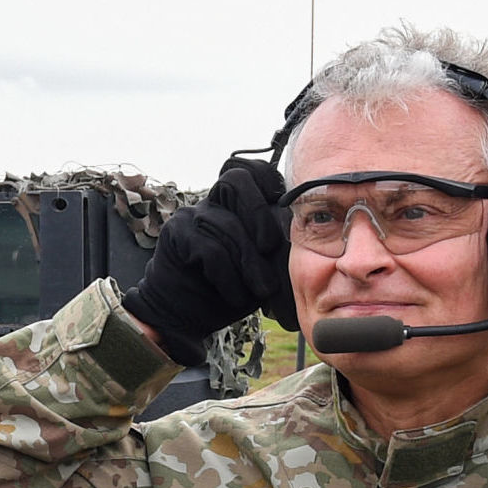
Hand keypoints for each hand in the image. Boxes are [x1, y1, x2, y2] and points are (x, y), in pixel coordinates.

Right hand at [122, 157, 296, 365]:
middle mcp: (214, 204)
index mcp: (238, 205)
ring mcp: (193, 216)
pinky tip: (235, 295)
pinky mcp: (176, 233)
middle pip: (236, 179)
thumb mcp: (264, 270)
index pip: (254, 172)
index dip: (270, 181)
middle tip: (269, 246)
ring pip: (226, 223)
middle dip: (258, 212)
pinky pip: (209, 249)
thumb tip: (311, 237)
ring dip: (248, 261)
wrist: (186, 315)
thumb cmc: (231, 290)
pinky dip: (228, 277)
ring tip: (262, 290)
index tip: (286, 210)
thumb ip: (279, 250)